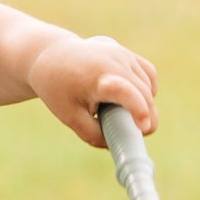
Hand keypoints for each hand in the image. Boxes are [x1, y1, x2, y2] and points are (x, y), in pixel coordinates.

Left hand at [27, 34, 157, 147]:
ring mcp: (123, 56)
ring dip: (145, 105)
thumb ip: (92, 134)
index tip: (144, 127)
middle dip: (146, 119)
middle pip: (143, 94)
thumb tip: (117, 145)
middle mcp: (114, 62)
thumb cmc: (58, 87)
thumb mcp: (69, 116)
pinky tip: (136, 100)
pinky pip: (148, 75)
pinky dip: (147, 90)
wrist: (51, 55)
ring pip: (148, 86)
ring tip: (124, 116)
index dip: (138, 109)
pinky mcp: (128, 54)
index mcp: (97, 77)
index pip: (124, 91)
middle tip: (135, 136)